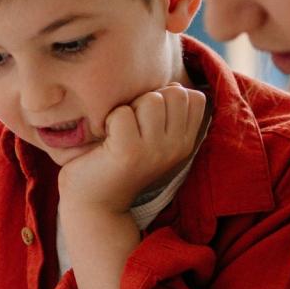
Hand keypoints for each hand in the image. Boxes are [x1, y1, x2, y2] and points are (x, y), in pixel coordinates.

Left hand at [57, 84, 206, 214]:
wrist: (95, 203)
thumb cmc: (119, 161)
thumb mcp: (153, 137)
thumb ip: (167, 112)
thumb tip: (172, 85)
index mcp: (184, 143)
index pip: (194, 98)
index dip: (169, 97)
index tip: (149, 117)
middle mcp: (176, 148)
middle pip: (175, 93)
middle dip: (149, 99)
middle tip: (131, 123)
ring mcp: (155, 151)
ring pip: (152, 99)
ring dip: (130, 108)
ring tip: (119, 131)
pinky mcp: (130, 152)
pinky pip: (123, 113)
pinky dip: (109, 119)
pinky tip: (106, 138)